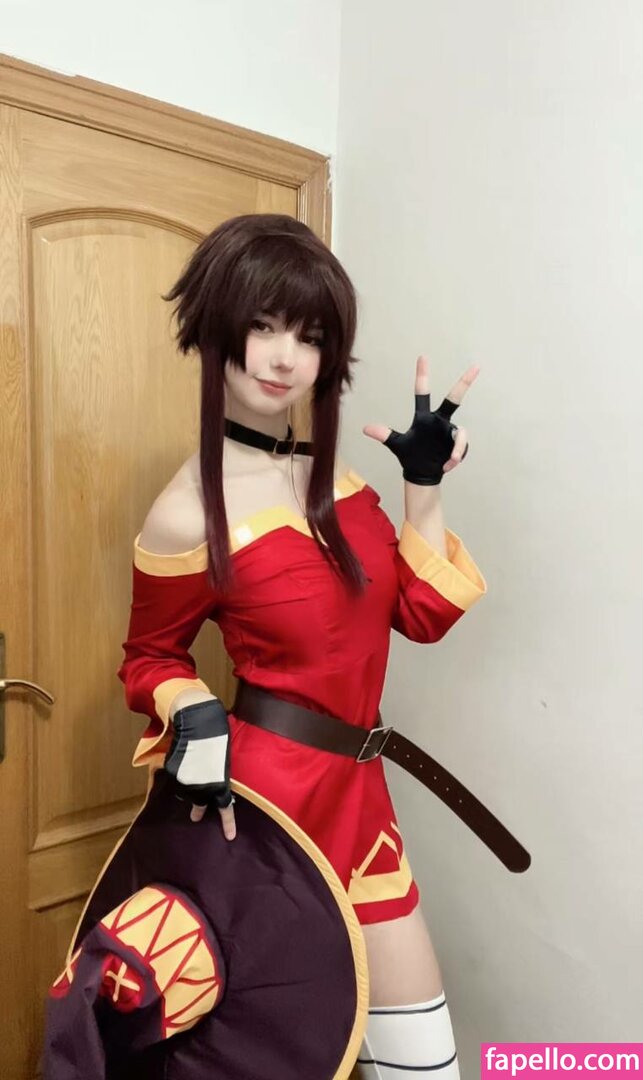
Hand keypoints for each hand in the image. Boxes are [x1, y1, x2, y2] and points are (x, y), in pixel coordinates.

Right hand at [165, 699, 236, 840]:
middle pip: (198, 803)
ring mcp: (185, 781)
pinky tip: (183, 760)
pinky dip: (178, 774)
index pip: (224, 807)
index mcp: (219, 783)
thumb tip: (215, 786)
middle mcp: (201, 787)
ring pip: (185, 791)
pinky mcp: (172, 772)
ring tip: (192, 773)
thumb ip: (219, 776)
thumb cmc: (217, 736)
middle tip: (196, 818)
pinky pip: (176, 778)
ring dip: (188, 788)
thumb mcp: (223, 759)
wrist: (198, 720)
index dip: (228, 822)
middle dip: (198, 810)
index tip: (230, 836)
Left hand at [363, 356, 479, 482]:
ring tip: (450, 462)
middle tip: (476, 367)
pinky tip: (447, 466)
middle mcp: (440, 421)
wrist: (423, 473)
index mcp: (424, 418)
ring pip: (461, 435)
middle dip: (465, 383)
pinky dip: (455, 458)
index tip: (422, 357)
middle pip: (454, 399)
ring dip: (457, 449)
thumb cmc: (411, 455)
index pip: (422, 393)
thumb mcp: (397, 445)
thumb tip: (365, 428)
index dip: (422, 376)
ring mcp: (451, 432)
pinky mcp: (458, 444)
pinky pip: (460, 448)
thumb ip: (384, 435)